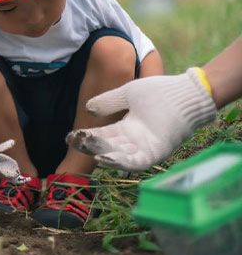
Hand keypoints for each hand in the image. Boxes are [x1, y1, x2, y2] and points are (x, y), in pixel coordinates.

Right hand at [67, 68, 216, 170]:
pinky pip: (137, 162)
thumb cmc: (159, 91)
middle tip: (76, 143)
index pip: (102, 135)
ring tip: (91, 153)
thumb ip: (109, 102)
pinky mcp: (156, 152)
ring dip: (105, 156)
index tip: (71, 137)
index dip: (86, 137)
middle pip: (108, 147)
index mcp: (127, 127)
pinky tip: (107, 159)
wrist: (183, 93)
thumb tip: (88, 108)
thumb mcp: (127, 94)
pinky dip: (122, 163)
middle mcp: (134, 140)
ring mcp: (145, 147)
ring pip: (120, 157)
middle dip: (92, 146)